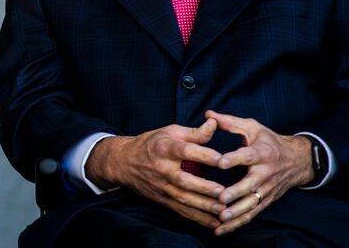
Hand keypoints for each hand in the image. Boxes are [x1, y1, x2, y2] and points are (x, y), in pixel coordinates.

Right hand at [86, 119, 225, 227]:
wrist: (124, 161)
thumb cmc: (151, 143)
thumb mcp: (170, 132)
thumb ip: (195, 132)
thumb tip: (215, 124)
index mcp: (164, 147)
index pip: (185, 151)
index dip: (204, 155)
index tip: (223, 160)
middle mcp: (162, 168)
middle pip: (184, 180)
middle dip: (204, 188)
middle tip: (224, 191)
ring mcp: (161, 186)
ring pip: (183, 198)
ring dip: (204, 206)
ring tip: (223, 210)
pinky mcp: (162, 199)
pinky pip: (181, 211)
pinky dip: (197, 218)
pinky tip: (214, 224)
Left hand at [207, 110, 313, 235]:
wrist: (297, 160)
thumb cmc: (268, 141)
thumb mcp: (252, 127)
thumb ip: (229, 122)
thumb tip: (208, 114)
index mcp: (262, 152)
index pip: (247, 156)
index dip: (234, 158)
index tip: (221, 162)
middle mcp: (266, 173)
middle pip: (251, 184)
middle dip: (236, 193)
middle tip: (221, 199)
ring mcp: (267, 189)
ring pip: (252, 203)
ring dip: (237, 212)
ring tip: (222, 218)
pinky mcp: (266, 200)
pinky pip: (252, 214)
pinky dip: (239, 222)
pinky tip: (223, 229)